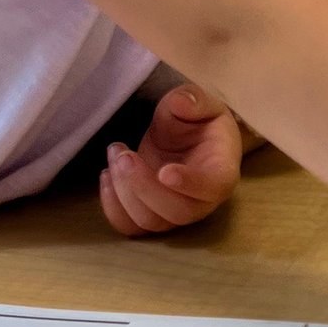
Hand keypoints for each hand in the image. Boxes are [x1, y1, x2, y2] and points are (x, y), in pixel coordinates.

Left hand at [99, 84, 242, 235]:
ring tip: (115, 153)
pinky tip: (106, 175)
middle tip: (123, 154)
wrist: (187, 138)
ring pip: (150, 221)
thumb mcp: (201, 103)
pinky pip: (130, 227)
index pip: (213, 187)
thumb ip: (194, 99)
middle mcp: (202, 201)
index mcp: (222, 171)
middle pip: (177, 212)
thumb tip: (180, 102)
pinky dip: (112, 207)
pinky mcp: (152, 216)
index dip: (190, 184)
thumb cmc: (199, 122)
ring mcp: (176, 213)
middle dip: (143, 185)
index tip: (165, 171)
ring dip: (124, 190)